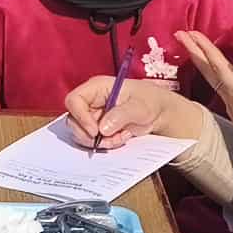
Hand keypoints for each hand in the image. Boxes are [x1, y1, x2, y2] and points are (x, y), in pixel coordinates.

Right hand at [61, 76, 205, 149]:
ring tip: (120, 138)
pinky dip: (106, 144)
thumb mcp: (139, 107)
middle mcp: (90, 102)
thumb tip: (103, 128)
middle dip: (90, 135)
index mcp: (96, 88)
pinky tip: (121, 138)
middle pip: (73, 121)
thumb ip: (121, 115)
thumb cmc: (150, 101)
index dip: (80, 117)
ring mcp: (93, 116)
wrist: (159, 112)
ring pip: (82, 134)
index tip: (94, 131)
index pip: (74, 100)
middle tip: (110, 140)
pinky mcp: (98, 128)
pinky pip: (92, 141)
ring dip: (100, 141)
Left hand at [175, 31, 232, 152]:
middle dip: (195, 50)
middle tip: (181, 34)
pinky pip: (229, 84)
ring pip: (219, 76)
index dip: (206, 49)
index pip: (221, 66)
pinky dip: (228, 74)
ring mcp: (232, 104)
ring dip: (210, 59)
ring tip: (203, 44)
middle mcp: (232, 98)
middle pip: (209, 69)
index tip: (192, 36)